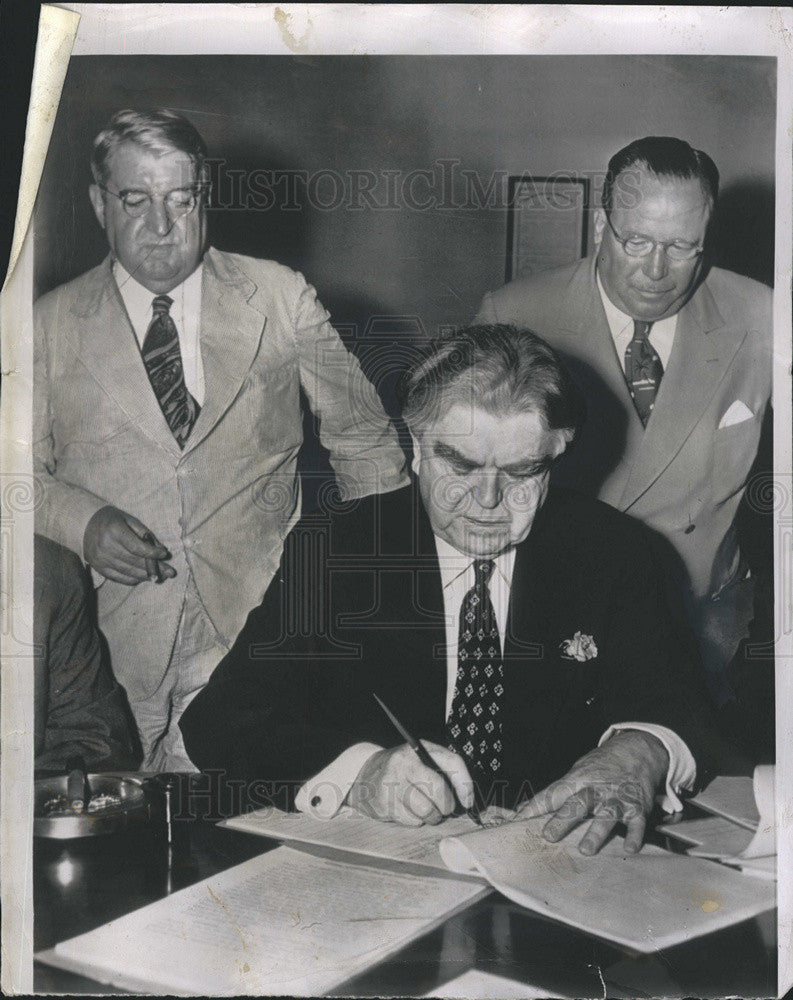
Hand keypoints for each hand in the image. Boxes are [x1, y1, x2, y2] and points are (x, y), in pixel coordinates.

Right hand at [84, 505, 175, 584]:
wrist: (85, 524)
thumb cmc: (113, 520)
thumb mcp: (130, 519)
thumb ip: (145, 534)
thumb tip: (161, 551)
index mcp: (114, 531)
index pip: (136, 547)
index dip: (152, 553)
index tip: (165, 555)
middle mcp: (105, 547)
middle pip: (135, 562)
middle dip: (155, 568)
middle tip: (171, 572)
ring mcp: (101, 560)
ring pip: (129, 572)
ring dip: (147, 576)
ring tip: (161, 576)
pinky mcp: (99, 569)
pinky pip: (121, 578)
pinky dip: (135, 579)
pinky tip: (145, 577)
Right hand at [346, 741, 473, 825]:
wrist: (366, 774)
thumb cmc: (404, 770)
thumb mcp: (422, 760)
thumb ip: (444, 771)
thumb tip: (467, 798)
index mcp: (419, 748)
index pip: (452, 762)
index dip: (465, 784)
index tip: (468, 801)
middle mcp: (405, 762)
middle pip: (438, 789)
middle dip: (447, 806)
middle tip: (446, 809)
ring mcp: (393, 782)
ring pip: (426, 809)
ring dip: (433, 817)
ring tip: (430, 813)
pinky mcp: (385, 802)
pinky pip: (412, 820)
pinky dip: (416, 820)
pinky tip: (410, 810)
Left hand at [517, 731, 668, 854]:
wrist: (636, 751)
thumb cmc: (600, 767)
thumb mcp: (575, 774)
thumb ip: (553, 794)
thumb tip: (523, 808)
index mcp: (577, 781)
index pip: (551, 795)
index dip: (534, 808)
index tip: (517, 821)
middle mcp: (595, 790)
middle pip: (577, 803)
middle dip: (563, 820)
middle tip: (548, 836)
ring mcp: (617, 798)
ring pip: (606, 813)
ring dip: (596, 832)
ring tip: (586, 850)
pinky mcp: (637, 807)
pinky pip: (637, 822)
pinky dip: (634, 835)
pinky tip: (629, 848)